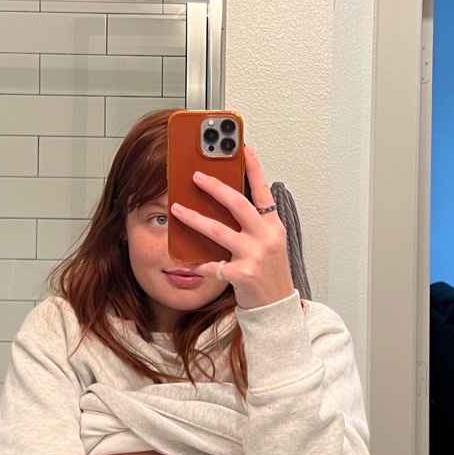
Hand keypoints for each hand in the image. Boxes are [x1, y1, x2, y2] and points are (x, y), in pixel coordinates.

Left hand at [169, 144, 294, 309]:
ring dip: (194, 218)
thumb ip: (254, 224)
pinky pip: (212, 264)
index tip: (244, 148)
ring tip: (177, 209)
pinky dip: (198, 262)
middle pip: (237, 204)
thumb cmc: (270, 274)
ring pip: (218, 231)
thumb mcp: (269, 243)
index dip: (254, 169)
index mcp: (273, 227)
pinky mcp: (242, 275)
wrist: (276, 306)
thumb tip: (230, 201)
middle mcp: (266, 238)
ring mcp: (254, 256)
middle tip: (196, 176)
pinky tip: (187, 260)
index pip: (263, 192)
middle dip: (214, 187)